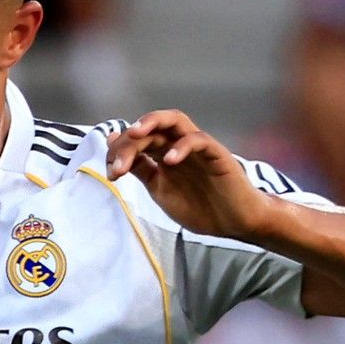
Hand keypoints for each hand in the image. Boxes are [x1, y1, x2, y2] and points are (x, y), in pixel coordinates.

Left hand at [104, 110, 276, 242]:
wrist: (234, 223)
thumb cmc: (201, 206)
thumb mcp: (160, 190)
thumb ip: (139, 168)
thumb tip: (112, 143)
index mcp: (163, 153)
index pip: (136, 139)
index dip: (118, 150)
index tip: (109, 172)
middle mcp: (178, 145)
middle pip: (150, 127)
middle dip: (128, 142)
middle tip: (116, 164)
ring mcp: (198, 147)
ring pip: (175, 120)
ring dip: (152, 121)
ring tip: (135, 132)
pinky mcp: (217, 154)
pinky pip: (199, 140)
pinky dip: (182, 146)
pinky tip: (169, 160)